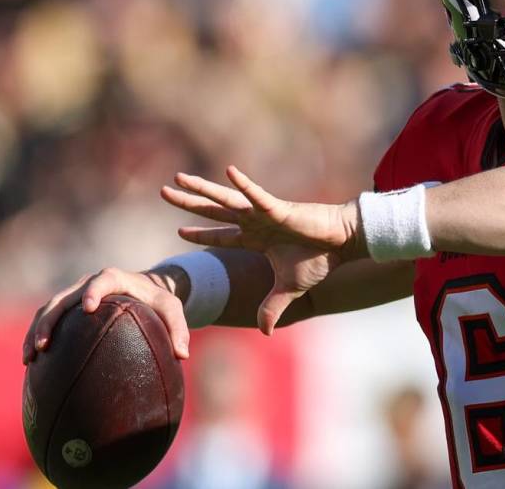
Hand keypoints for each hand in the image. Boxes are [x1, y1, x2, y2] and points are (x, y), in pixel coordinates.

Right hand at [22, 267, 190, 364]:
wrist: (144, 288)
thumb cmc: (159, 300)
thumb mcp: (173, 309)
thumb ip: (179, 328)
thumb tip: (182, 355)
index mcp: (115, 279)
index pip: (102, 281)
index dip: (93, 292)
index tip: (87, 308)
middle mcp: (89, 283)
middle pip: (63, 298)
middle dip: (49, 320)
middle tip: (43, 346)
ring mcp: (75, 294)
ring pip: (48, 309)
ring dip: (35, 331)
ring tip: (28, 359)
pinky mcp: (68, 307)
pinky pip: (48, 319)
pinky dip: (36, 336)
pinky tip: (31, 362)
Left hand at [160, 166, 365, 334]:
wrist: (341, 244)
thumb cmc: (318, 259)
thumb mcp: (289, 288)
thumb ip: (272, 307)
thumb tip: (265, 332)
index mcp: (256, 239)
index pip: (221, 236)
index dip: (200, 234)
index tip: (179, 231)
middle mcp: (255, 222)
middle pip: (213, 211)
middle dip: (188, 203)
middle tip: (163, 192)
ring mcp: (264, 213)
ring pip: (225, 199)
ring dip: (202, 189)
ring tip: (178, 178)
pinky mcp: (279, 209)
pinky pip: (257, 195)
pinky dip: (243, 185)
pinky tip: (228, 172)